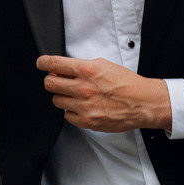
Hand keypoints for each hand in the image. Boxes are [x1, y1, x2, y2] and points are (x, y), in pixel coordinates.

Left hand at [37, 55, 173, 134]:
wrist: (142, 103)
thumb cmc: (127, 84)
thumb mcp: (104, 65)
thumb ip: (83, 66)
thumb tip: (65, 68)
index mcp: (87, 70)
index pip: (54, 64)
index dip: (43, 63)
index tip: (41, 63)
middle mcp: (83, 88)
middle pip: (50, 84)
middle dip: (51, 80)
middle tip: (58, 80)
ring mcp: (84, 106)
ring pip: (57, 100)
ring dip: (62, 96)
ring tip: (75, 94)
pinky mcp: (87, 121)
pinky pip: (67, 116)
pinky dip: (72, 111)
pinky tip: (82, 106)